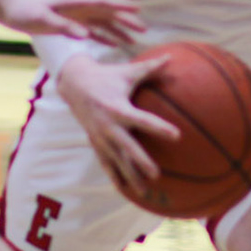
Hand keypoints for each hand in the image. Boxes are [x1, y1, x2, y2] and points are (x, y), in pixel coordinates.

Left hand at [0, 0, 145, 45]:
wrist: (8, 9)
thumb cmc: (22, 11)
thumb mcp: (41, 19)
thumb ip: (63, 26)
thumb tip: (85, 34)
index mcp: (73, 1)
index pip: (102, 3)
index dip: (120, 6)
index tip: (138, 9)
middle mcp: (78, 6)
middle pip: (107, 12)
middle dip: (126, 19)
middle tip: (144, 29)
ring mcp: (75, 15)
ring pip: (102, 22)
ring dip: (118, 29)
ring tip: (135, 39)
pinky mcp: (69, 24)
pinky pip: (92, 31)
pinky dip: (104, 36)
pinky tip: (115, 44)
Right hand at [56, 53, 180, 188]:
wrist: (73, 84)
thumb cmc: (107, 76)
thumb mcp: (127, 72)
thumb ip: (150, 68)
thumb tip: (172, 58)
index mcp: (117, 108)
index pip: (141, 120)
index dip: (158, 128)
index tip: (177, 135)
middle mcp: (107, 125)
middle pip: (126, 147)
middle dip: (140, 161)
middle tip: (157, 174)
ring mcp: (99, 136)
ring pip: (115, 160)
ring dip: (129, 175)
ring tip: (144, 192)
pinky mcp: (94, 142)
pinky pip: (105, 162)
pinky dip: (115, 176)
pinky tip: (126, 191)